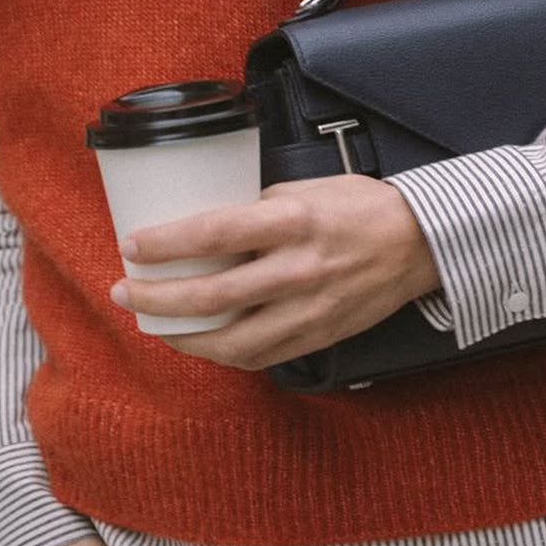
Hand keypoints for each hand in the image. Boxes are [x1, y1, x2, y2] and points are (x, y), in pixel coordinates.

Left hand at [110, 176, 441, 371]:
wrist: (420, 244)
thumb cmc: (364, 207)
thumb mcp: (309, 188)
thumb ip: (259, 207)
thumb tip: (210, 223)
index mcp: (295, 221)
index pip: (215, 234)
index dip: (165, 243)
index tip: (132, 244)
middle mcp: (300, 269)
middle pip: (212, 294)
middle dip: (156, 297)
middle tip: (124, 290)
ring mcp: (310, 309)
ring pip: (231, 339)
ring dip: (182, 336)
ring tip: (154, 324)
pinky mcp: (320, 336)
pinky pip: (260, 356)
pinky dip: (223, 353)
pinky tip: (203, 342)